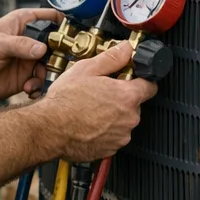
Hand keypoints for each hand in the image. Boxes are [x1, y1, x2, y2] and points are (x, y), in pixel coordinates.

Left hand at [0, 7, 61, 101]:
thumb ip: (20, 45)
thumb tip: (42, 49)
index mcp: (22, 24)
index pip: (49, 18)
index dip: (62, 23)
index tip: (71, 34)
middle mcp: (28, 42)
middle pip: (54, 46)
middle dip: (58, 56)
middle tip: (56, 65)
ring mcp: (27, 60)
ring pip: (49, 67)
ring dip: (45, 76)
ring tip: (32, 82)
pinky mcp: (24, 78)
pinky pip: (39, 82)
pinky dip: (38, 87)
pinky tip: (29, 90)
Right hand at [38, 43, 157, 161]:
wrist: (48, 129)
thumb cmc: (65, 102)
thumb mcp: (87, 69)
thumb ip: (112, 58)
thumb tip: (126, 49)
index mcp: (127, 96)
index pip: (151, 86)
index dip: (140, 80)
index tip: (131, 79)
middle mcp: (129, 118)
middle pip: (134, 104)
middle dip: (121, 98)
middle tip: (102, 93)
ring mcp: (121, 136)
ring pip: (124, 122)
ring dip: (113, 116)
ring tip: (92, 109)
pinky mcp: (110, 149)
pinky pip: (113, 137)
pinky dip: (105, 131)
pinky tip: (89, 123)